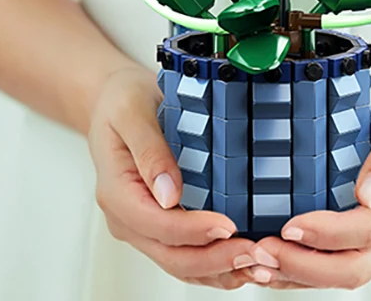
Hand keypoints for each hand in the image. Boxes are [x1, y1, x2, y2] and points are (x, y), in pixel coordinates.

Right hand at [87, 65, 257, 288]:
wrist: (114, 101)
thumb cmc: (120, 101)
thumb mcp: (131, 111)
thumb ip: (149, 149)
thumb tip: (169, 194)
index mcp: (116, 192)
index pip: (157, 225)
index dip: (194, 231)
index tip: (229, 226)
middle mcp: (128, 217)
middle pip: (172, 254)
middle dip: (216, 260)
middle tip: (255, 254)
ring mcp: (143, 225)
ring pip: (181, 263)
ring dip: (220, 270)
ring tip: (257, 265)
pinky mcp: (160, 223)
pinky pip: (187, 252)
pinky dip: (215, 262)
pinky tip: (243, 261)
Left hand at [246, 74, 370, 289]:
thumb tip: (367, 193)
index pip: (367, 231)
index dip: (326, 234)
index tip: (289, 228)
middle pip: (354, 267)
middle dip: (304, 266)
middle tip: (260, 252)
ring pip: (346, 271)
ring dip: (300, 274)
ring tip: (257, 264)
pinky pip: (344, 259)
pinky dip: (309, 265)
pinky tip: (278, 260)